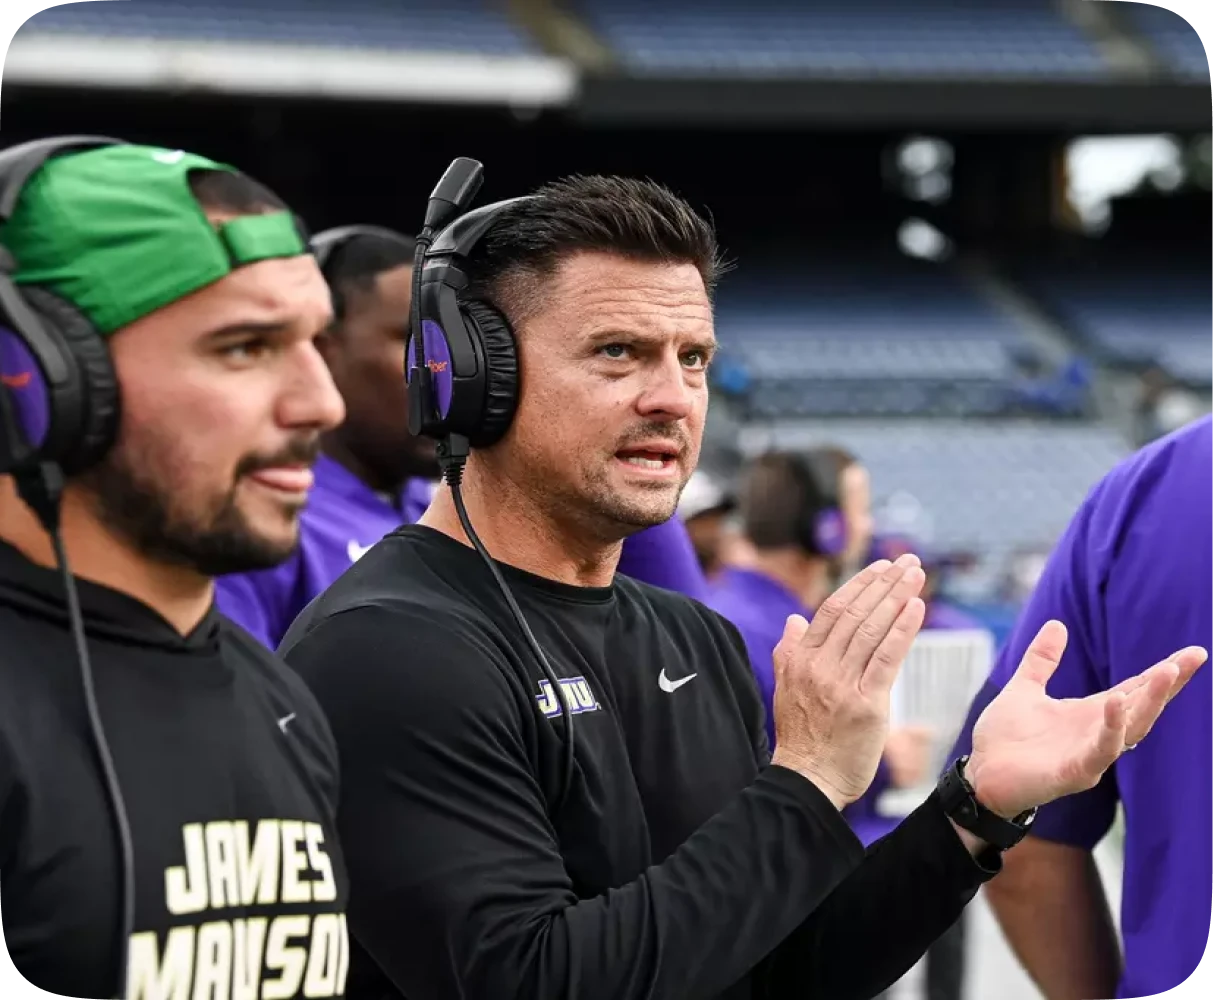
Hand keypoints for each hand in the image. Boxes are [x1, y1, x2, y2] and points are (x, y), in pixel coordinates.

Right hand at [770, 555, 926, 808]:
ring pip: (872, 630)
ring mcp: (841, 684)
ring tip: (916, 575)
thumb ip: (789, 651)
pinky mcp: (866, 704)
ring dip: (897, 597)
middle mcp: (819, 666)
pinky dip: (902, 630)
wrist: (809, 781)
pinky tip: (916, 608)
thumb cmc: (802, 738)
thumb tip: (794, 620)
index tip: (881, 567)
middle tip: (908, 562)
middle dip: (884, 583)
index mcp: (800, 659)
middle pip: (856, 614)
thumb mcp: (785, 689)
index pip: (832, 610)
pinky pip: (886, 659)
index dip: (859, 585)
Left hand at [965, 620, 1205, 818]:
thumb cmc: (1004, 739)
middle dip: (1168, 684)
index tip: (1195, 653)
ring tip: (1166, 672)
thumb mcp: (1024, 688)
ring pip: (1131, 728)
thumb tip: (1057, 623)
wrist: (979, 773)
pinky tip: (1118, 702)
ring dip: (1149, 701)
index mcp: (1090, 713)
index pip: (1136, 689)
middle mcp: (1098, 734)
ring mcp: (1090, 755)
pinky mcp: (1075, 773)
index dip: (1164, 673)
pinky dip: (1112, 728)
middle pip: (1144, 707)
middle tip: (1191, 658)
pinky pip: (1100, 750)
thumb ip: (1042, 659)